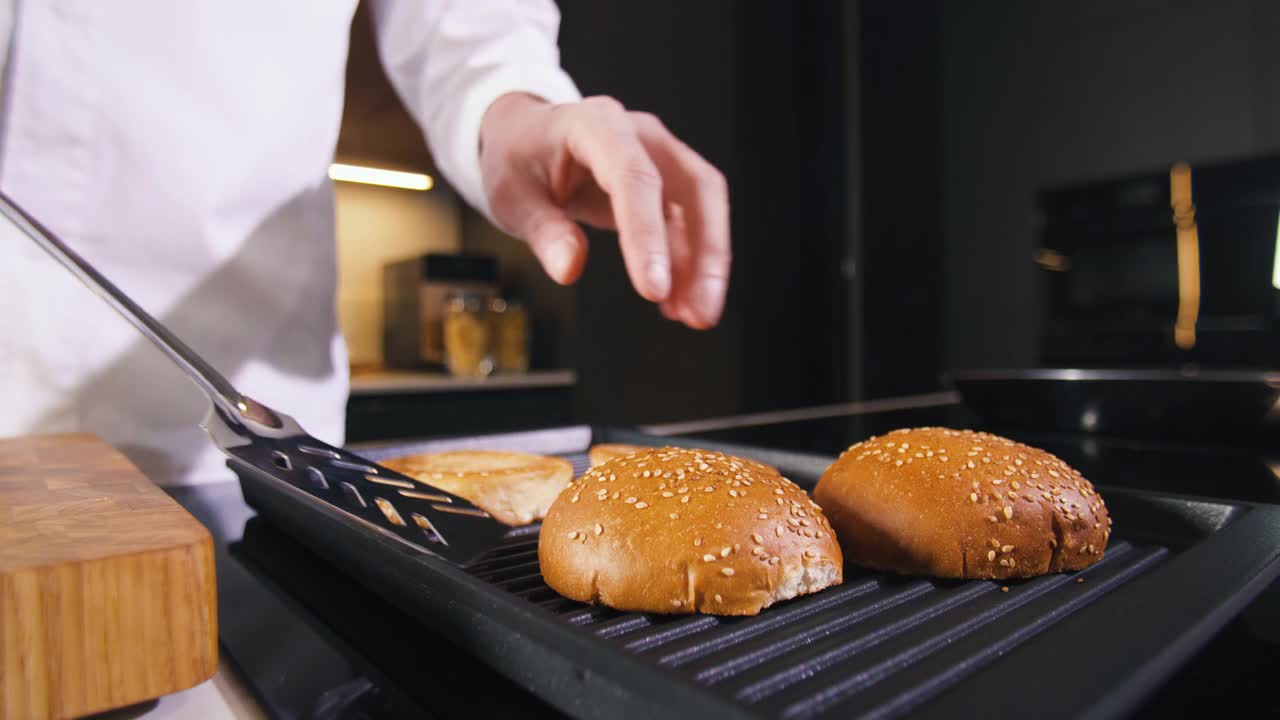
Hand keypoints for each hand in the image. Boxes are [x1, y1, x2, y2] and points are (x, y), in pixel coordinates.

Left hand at [478, 93, 729, 328]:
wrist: (523, 135)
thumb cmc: (517, 158)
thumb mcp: (512, 195)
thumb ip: (543, 231)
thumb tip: (570, 268)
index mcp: (596, 125)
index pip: (634, 177)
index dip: (647, 234)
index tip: (652, 288)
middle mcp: (639, 136)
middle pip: (694, 187)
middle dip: (704, 253)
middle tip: (699, 311)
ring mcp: (658, 157)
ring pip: (703, 207)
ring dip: (704, 265)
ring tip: (694, 315)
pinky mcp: (664, 185)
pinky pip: (689, 224)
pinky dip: (688, 264)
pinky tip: (678, 302)